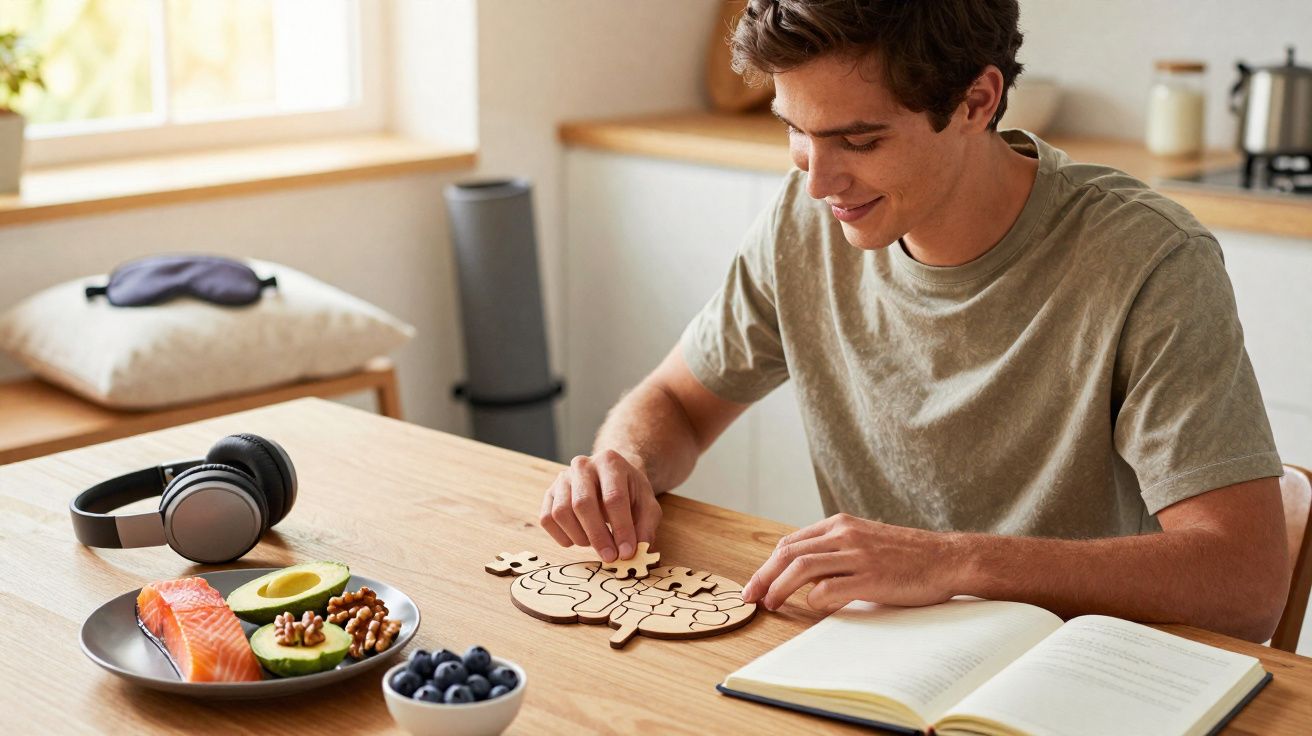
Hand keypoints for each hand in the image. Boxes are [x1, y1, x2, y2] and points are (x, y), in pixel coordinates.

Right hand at [538, 450, 662, 562]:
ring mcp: (562, 478)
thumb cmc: (630, 492)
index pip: (614, 498)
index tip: (627, 552)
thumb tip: (635, 552)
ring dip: (579, 536)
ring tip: (594, 543)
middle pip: (583, 503)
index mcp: (610, 462)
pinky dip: (562, 536)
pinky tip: (579, 538)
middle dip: (598, 536)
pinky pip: (547, 518)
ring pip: (561, 512)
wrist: (611, 476)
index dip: (621, 528)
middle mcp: (582, 465)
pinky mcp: (550, 493)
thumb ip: (646, 527)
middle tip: (610, 557)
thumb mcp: (647, 505)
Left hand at [741, 513, 967, 611]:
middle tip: (750, 597)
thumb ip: (836, 551)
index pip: (791, 542)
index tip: (756, 585)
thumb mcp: (866, 542)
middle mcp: (845, 534)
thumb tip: (803, 573)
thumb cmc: (908, 556)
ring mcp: (858, 555)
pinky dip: (814, 601)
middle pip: (788, 553)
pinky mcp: (871, 577)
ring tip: (770, 605)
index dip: (768, 565)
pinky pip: (828, 590)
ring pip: (801, 568)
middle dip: (763, 576)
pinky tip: (814, 608)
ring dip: (779, 588)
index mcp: (841, 524)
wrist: (948, 558)